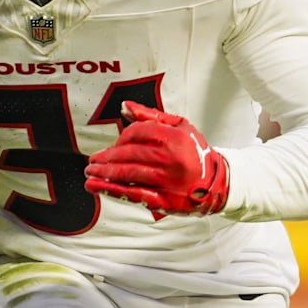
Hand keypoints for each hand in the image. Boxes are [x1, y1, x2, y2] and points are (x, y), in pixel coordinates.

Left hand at [84, 101, 228, 218]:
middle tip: (93, 160)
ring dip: (103, 172)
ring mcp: (167, 181)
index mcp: (175, 138)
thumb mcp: (180, 127)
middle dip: (106, 157)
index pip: (137, 133)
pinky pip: (132, 194)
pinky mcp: (165, 200)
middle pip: (128, 154)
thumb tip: (124, 106)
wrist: (218, 183)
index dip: (120, 138)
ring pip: (127, 174)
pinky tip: (95, 186)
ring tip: (90, 171)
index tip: (113, 145)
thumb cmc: (194, 152)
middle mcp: (171, 159)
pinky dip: (111, 190)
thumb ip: (151, 116)